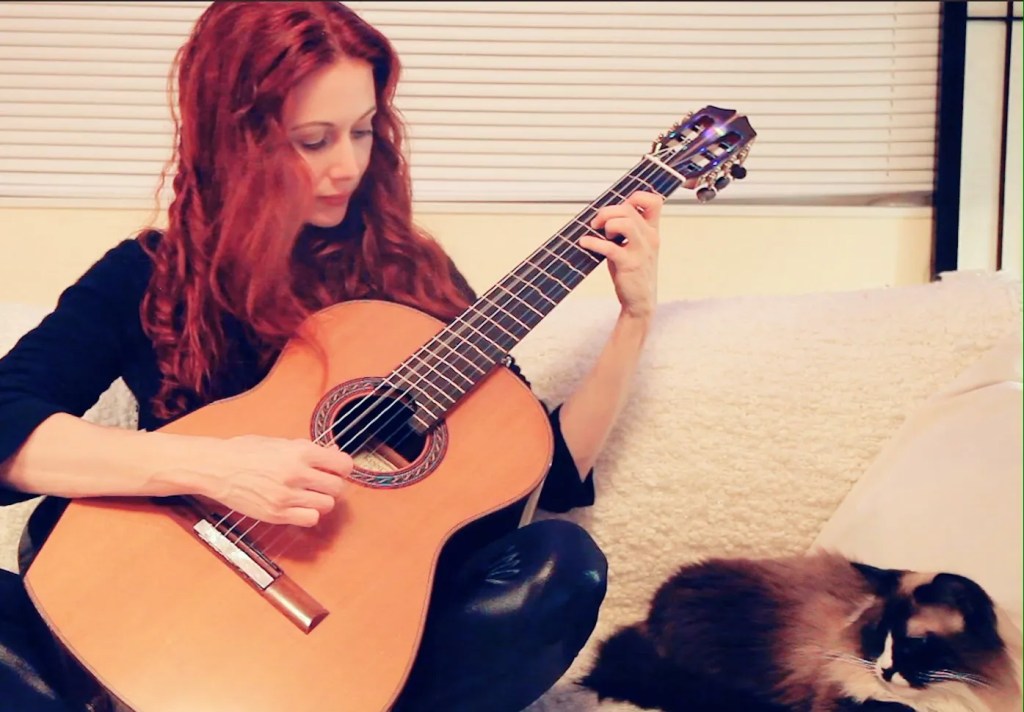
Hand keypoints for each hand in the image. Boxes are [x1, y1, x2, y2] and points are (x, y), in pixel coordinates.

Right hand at [189, 435, 352, 526]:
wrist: (217, 467)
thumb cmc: (247, 451)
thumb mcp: (281, 442)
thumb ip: (310, 449)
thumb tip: (335, 451)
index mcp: (300, 451)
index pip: (343, 464)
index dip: (343, 468)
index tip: (337, 469)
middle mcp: (297, 473)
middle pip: (338, 487)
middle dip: (332, 485)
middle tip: (321, 483)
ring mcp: (287, 496)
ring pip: (327, 505)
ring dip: (321, 501)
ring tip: (308, 495)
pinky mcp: (277, 514)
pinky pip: (310, 519)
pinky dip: (309, 515)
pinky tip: (298, 507)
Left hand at [579, 190, 661, 319]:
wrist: (640, 301)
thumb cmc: (633, 271)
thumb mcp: (634, 246)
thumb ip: (626, 228)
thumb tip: (605, 212)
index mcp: (652, 230)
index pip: (654, 201)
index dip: (635, 197)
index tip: (619, 208)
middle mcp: (650, 237)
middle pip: (629, 209)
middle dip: (607, 212)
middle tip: (597, 225)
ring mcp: (641, 251)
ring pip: (624, 222)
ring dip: (606, 225)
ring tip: (601, 235)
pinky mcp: (629, 264)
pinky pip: (610, 247)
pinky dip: (593, 242)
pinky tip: (585, 243)